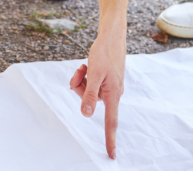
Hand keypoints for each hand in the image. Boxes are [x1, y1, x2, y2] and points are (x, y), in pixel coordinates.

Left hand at [69, 34, 125, 158]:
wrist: (112, 36)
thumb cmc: (104, 53)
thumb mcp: (94, 73)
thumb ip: (89, 94)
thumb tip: (86, 114)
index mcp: (113, 94)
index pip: (110, 122)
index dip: (110, 139)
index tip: (111, 155)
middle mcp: (113, 93)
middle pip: (89, 102)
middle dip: (80, 87)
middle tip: (80, 72)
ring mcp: (110, 87)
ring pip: (88, 91)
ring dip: (81, 80)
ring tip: (84, 66)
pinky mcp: (106, 80)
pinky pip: (91, 84)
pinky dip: (85, 76)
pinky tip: (86, 66)